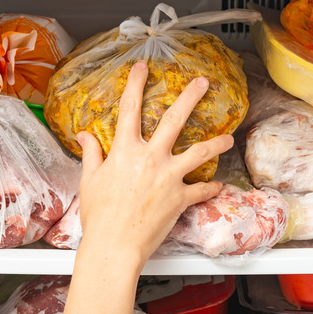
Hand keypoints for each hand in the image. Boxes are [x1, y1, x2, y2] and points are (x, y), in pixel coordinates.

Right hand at [75, 61, 233, 264]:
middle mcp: (151, 158)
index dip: (136, 83)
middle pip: (174, 119)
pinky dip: (211, 187)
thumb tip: (84, 136)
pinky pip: (202, 190)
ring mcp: (169, 177)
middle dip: (190, 97)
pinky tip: (218, 185)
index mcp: (125, 151)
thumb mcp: (89, 181)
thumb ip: (91, 154)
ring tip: (227, 138)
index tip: (143, 68)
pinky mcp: (180, 198)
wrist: (114, 245)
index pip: (130, 108)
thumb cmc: (99, 216)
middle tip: (203, 83)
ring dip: (216, 143)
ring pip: (199, 152)